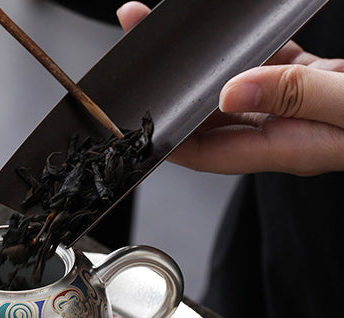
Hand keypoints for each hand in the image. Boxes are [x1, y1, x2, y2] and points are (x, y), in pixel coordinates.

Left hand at [117, 2, 343, 175]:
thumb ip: (295, 97)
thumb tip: (233, 92)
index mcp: (286, 148)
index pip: (208, 153)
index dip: (168, 139)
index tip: (136, 118)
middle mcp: (283, 131)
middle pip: (212, 117)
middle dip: (176, 91)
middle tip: (142, 57)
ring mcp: (297, 107)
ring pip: (236, 87)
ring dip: (206, 64)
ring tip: (169, 30)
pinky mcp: (314, 82)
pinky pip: (270, 66)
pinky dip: (248, 48)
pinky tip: (230, 32)